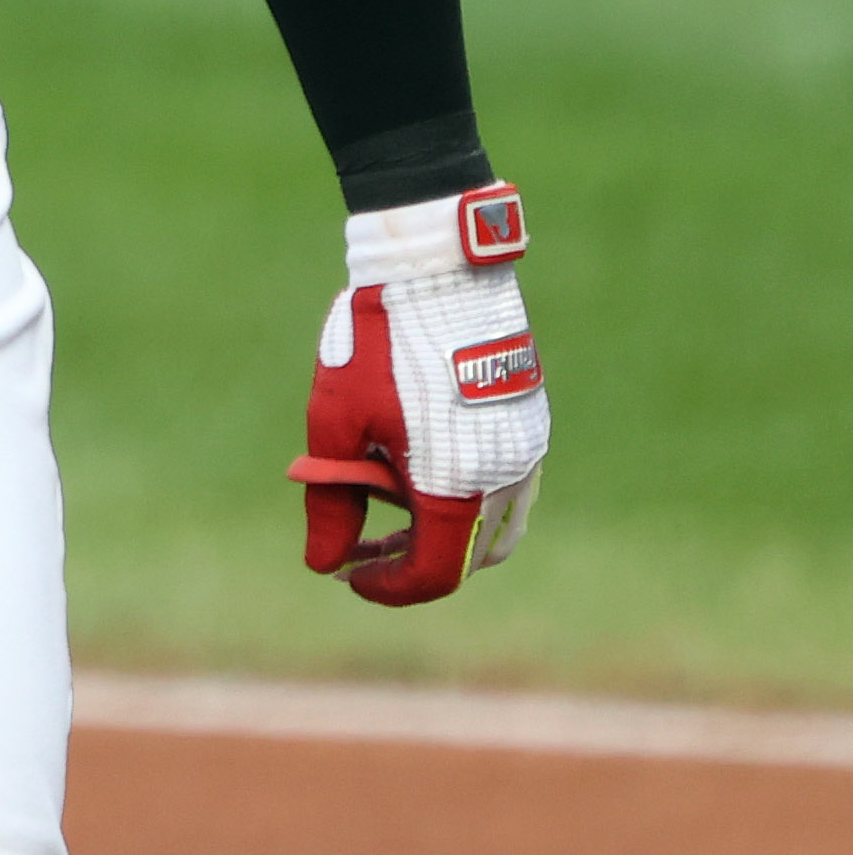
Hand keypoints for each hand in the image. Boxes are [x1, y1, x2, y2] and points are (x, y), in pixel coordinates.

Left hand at [291, 180, 547, 605]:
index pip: (433, 574)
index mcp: (459, 487)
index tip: (347, 573)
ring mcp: (526, 451)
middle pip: (467, 557)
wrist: (436, 268)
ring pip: (493, 526)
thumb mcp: (339, 423)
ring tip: (383, 502)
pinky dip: (464, 494)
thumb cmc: (379, 342)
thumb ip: (333, 500)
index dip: (388, 586)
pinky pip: (505, 485)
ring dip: (442, 530)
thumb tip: (324, 563)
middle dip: (413, 561)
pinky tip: (413, 459)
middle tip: (359, 544)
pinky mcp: (530, 423)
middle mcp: (505, 479)